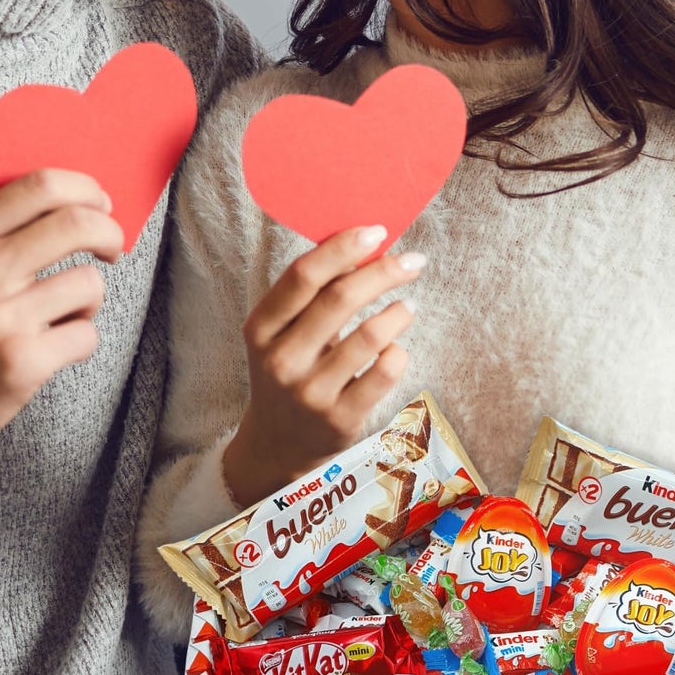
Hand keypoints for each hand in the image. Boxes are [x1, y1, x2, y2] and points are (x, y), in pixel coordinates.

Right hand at [0, 169, 123, 460]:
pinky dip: (80, 340)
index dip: (85, 189)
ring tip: (66, 313)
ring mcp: (0, 318)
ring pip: (89, 282)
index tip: (100, 204)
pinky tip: (54, 348)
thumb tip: (74, 200)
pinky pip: (86, 334)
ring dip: (90, 299)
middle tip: (111, 248)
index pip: (40, 186)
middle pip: (77, 224)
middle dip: (109, 233)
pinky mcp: (21, 362)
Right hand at [223, 225, 424, 506]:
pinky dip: (398, 352)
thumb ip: (311, 294)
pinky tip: (395, 348)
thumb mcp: (280, 333)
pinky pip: (385, 372)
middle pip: (340, 298)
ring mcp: (311, 393)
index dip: (342, 248)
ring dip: (397, 312)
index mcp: (262, 328)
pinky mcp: (341, 420)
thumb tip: (361, 244)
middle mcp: (282, 360)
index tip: (376, 231)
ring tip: (407, 307)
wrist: (278, 443)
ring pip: (370, 336)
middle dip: (383, 271)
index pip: (303, 275)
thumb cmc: (289, 369)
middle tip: (413, 261)